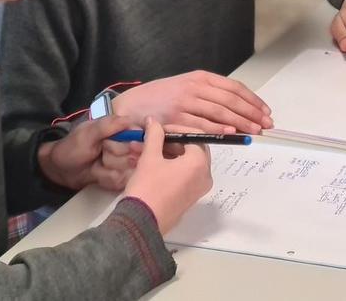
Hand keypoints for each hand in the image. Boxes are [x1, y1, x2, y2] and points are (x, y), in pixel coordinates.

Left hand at [38, 114, 140, 191]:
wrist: (59, 170)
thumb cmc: (72, 147)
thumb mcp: (88, 134)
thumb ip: (109, 126)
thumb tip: (130, 120)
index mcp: (121, 130)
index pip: (141, 136)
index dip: (136, 144)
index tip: (126, 147)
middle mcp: (126, 146)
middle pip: (135, 156)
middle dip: (116, 158)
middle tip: (101, 153)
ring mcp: (122, 163)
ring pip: (128, 171)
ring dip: (109, 170)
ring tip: (97, 165)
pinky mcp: (118, 177)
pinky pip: (120, 182)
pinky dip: (106, 179)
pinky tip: (97, 175)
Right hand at [112, 71, 272, 133]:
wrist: (131, 105)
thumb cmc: (161, 98)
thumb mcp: (186, 88)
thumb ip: (209, 95)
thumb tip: (237, 111)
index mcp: (200, 77)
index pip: (234, 88)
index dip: (252, 100)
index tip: (265, 111)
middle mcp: (195, 87)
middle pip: (230, 100)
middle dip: (251, 113)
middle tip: (266, 125)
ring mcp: (185, 102)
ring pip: (219, 112)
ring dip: (240, 123)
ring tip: (254, 131)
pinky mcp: (175, 117)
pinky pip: (201, 124)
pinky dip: (218, 129)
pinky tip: (231, 133)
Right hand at [122, 119, 212, 234]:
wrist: (140, 224)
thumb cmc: (147, 188)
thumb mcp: (149, 158)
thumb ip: (155, 135)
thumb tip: (153, 121)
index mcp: (199, 163)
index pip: (194, 136)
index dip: (176, 128)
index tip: (159, 128)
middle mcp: (205, 176)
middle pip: (193, 149)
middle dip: (173, 142)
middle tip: (154, 138)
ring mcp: (199, 189)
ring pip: (187, 163)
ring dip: (169, 154)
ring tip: (147, 150)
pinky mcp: (190, 198)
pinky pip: (185, 176)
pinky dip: (172, 167)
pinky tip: (152, 164)